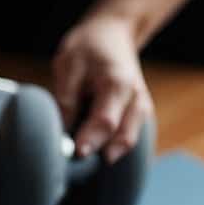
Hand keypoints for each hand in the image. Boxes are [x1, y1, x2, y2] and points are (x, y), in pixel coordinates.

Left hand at [52, 15, 152, 163]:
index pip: (106, 120)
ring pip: (130, 142)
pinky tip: (98, 159)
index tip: (77, 154)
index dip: (91, 140)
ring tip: (86, 168)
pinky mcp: (139, 116)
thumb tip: (61, 134)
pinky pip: (130, 139)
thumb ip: (66, 99)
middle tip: (78, 167)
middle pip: (123, 137)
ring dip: (110, 155)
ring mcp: (142, 108)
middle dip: (101, 154)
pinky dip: (116, 150)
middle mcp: (136, 98)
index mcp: (117, 84)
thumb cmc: (88, 50)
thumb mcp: (69, 65)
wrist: (113, 36)